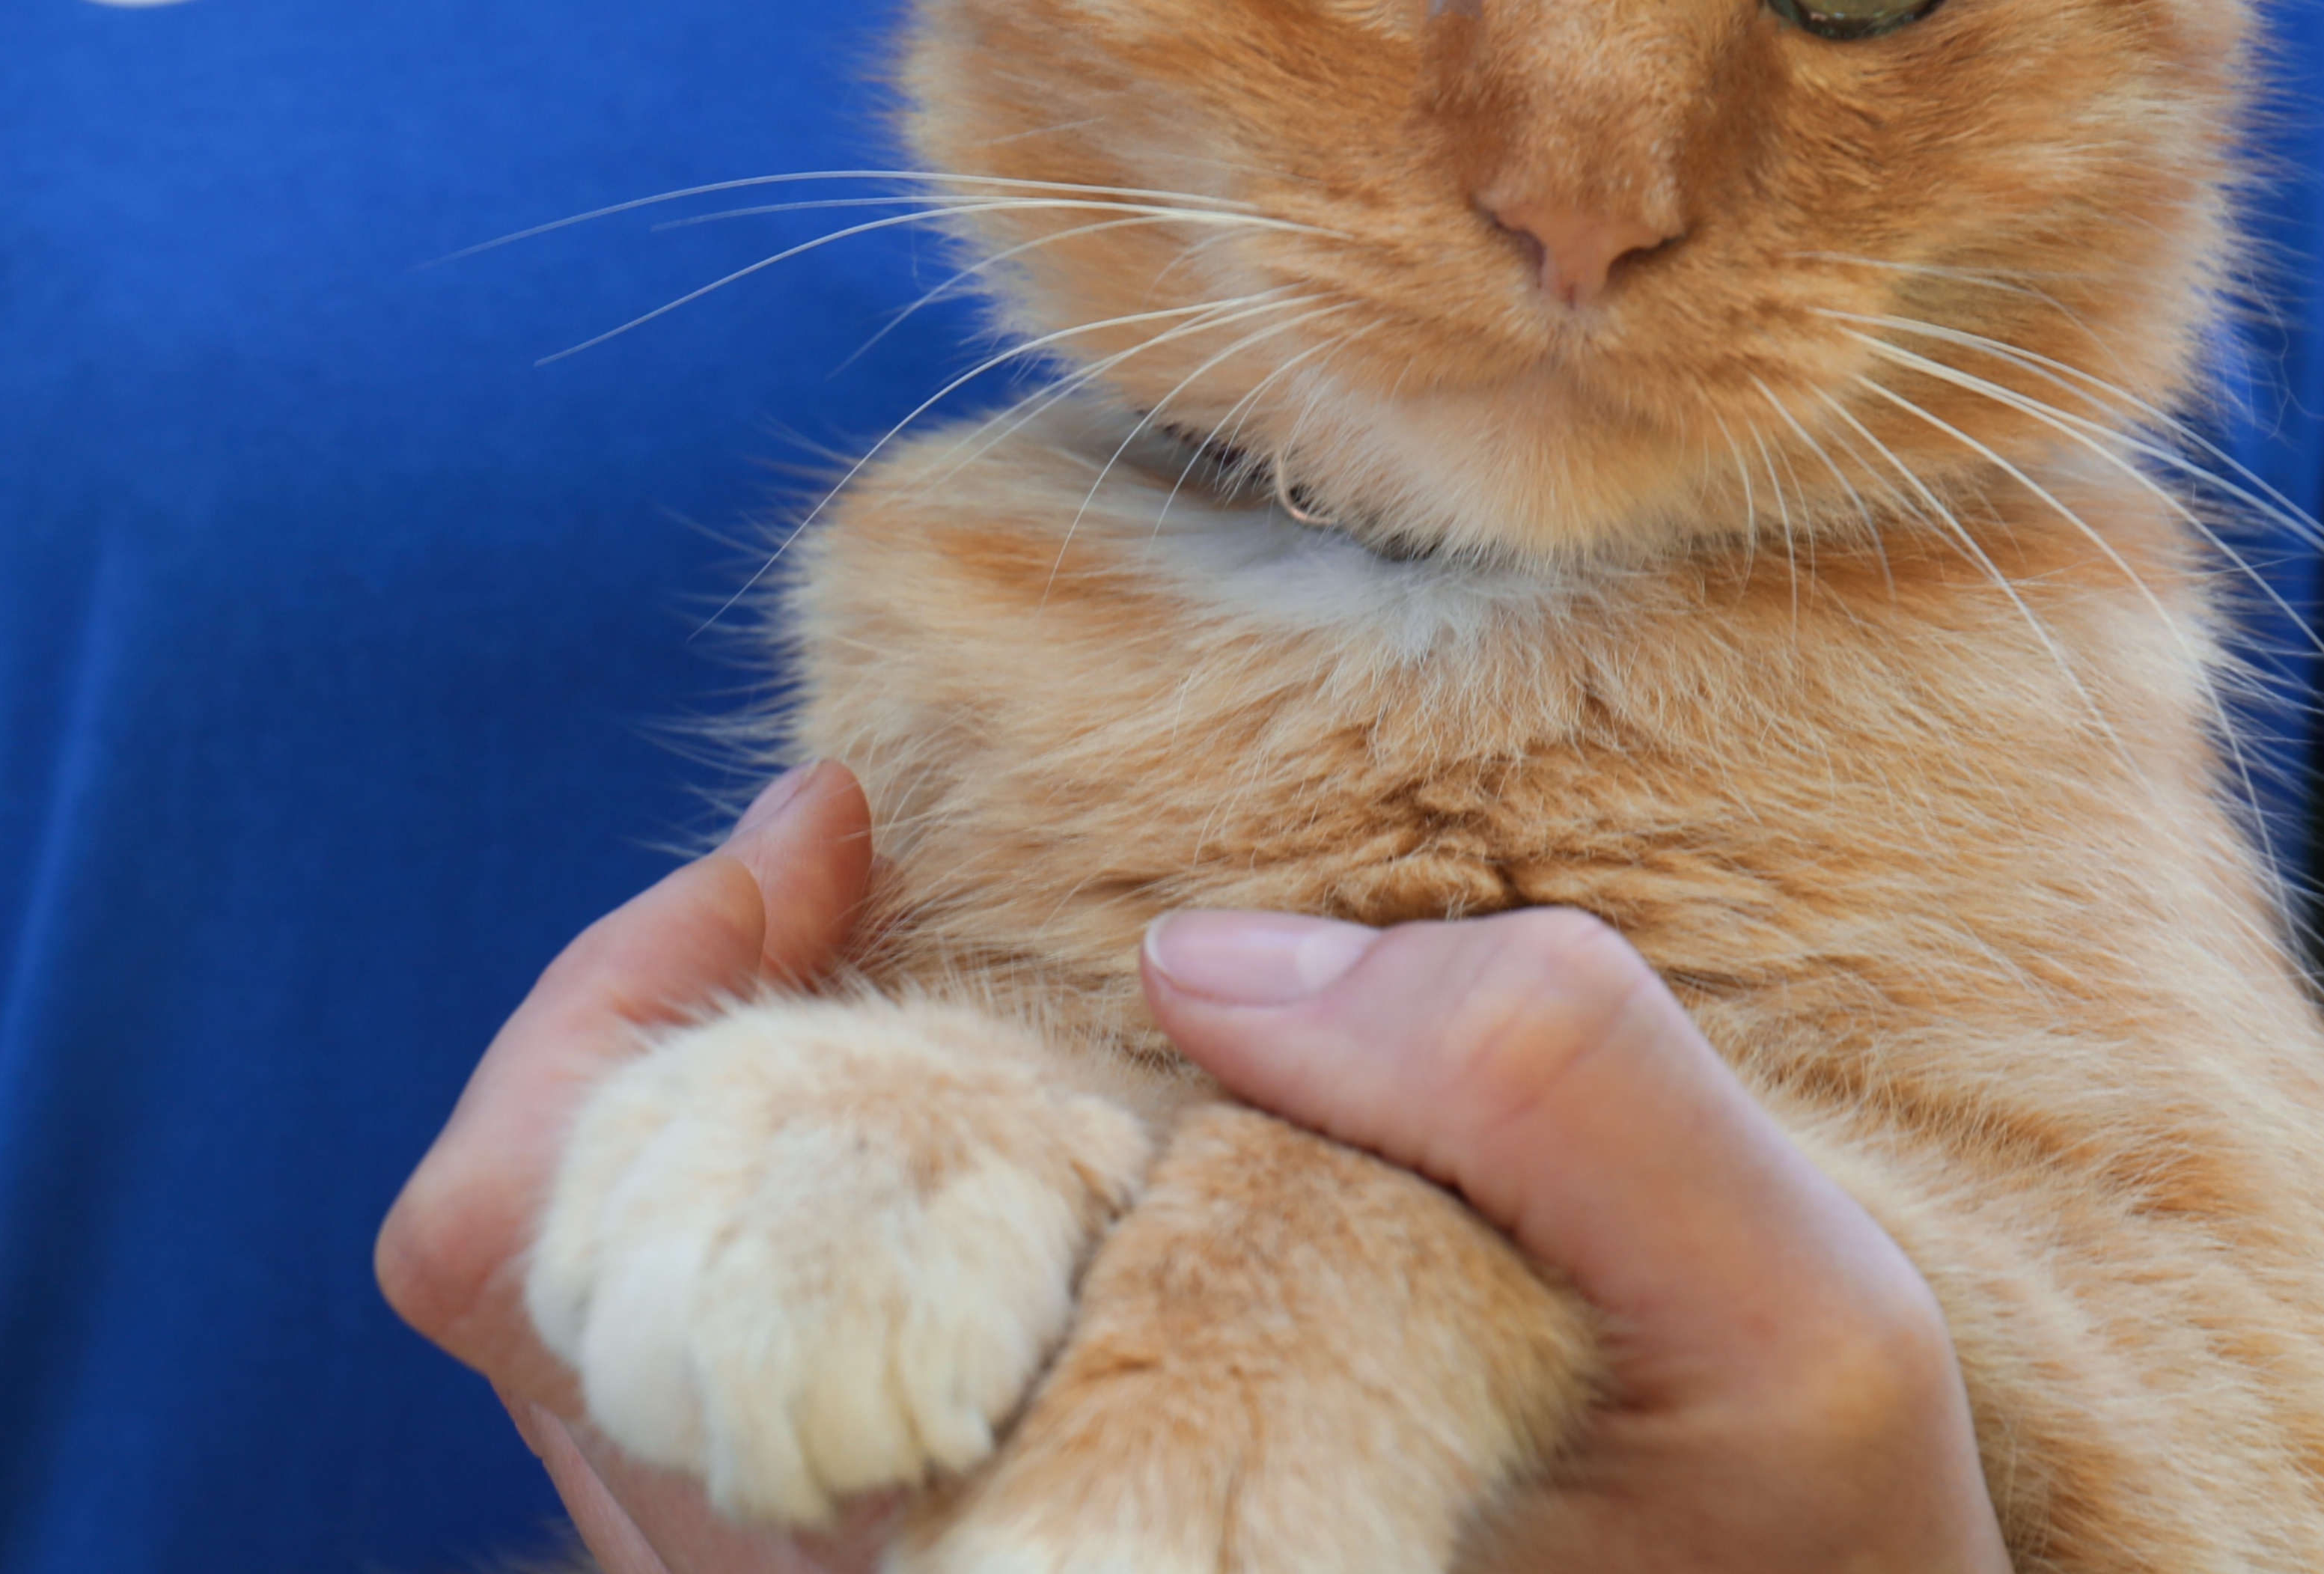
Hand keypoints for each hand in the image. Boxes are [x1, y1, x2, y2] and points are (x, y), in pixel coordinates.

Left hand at [381, 778, 2007, 1573]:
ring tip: (897, 967)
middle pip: (528, 1310)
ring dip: (713, 1139)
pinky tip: (964, 1126)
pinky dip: (779, 1240)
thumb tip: (1208, 953)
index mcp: (1038, 1562)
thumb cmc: (1790, 1567)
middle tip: (840, 862)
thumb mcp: (1795, 1337)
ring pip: (594, 1369)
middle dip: (655, 1041)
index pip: (560, 1275)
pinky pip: (695, 1417)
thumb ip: (1551, 1097)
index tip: (830, 825)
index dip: (631, 1012)